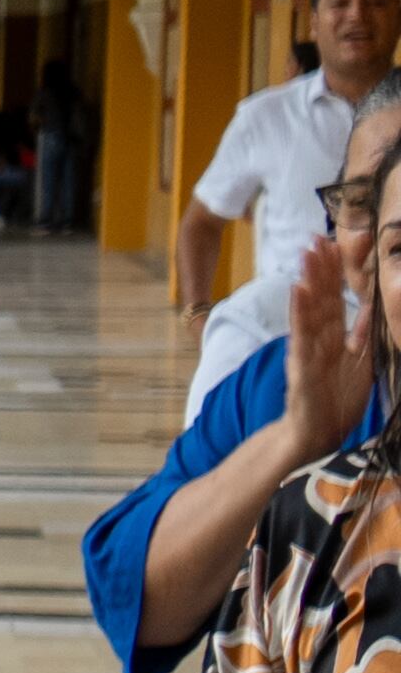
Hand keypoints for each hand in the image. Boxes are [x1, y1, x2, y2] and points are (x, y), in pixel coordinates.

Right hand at [282, 230, 373, 462]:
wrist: (317, 435)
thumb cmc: (336, 400)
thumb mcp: (362, 362)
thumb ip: (364, 334)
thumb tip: (374, 306)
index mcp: (334, 338)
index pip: (335, 298)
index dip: (336, 272)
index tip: (336, 243)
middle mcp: (319, 340)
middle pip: (321, 298)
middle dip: (320, 267)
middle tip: (316, 237)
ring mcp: (309, 351)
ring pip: (310, 310)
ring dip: (309, 281)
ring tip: (306, 255)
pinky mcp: (302, 367)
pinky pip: (301, 336)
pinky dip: (300, 314)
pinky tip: (298, 292)